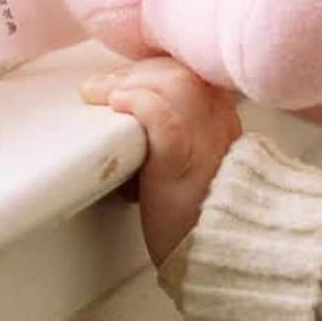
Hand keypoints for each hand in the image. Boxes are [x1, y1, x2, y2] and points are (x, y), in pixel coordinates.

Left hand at [79, 57, 241, 266]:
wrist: (217, 252)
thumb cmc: (198, 215)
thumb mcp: (197, 164)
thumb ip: (180, 137)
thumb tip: (135, 123)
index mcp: (223, 121)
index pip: (193, 72)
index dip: (155, 68)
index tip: (126, 77)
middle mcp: (219, 123)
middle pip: (183, 72)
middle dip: (138, 71)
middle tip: (103, 84)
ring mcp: (205, 141)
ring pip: (175, 85)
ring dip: (130, 81)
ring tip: (99, 92)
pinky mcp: (181, 164)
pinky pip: (164, 120)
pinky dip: (139, 103)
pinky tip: (117, 103)